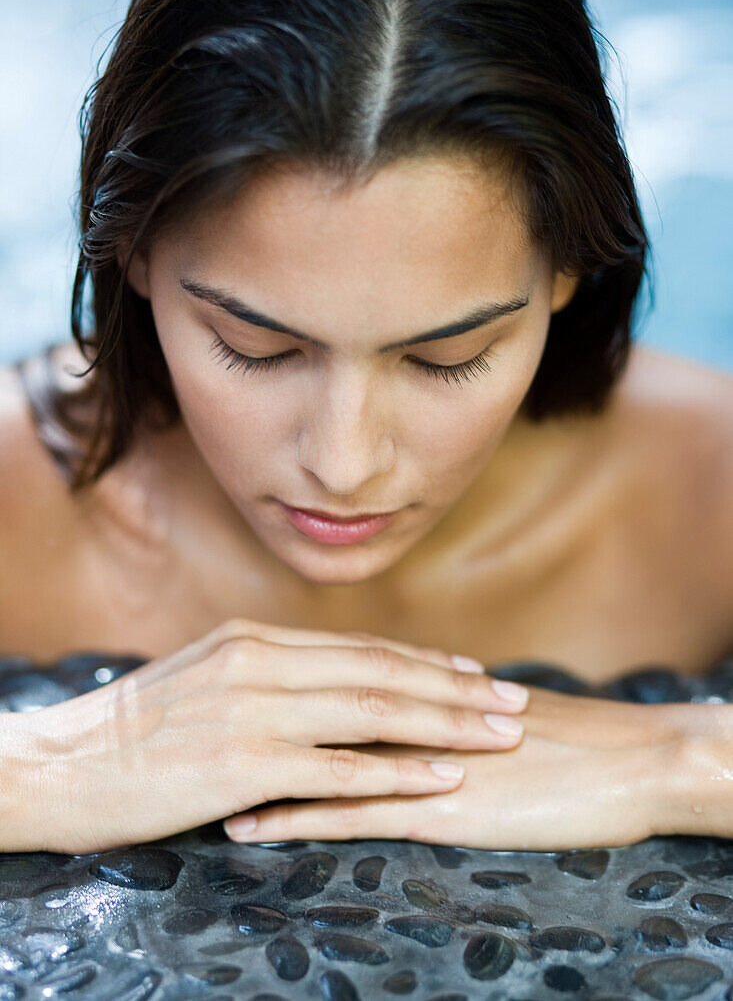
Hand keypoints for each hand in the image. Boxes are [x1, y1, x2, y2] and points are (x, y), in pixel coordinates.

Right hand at [7, 618, 528, 853]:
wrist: (64, 765)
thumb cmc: (134, 732)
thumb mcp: (203, 679)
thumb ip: (263, 674)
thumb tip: (316, 682)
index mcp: (255, 639)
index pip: (360, 647)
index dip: (424, 661)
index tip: (474, 672)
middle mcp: (262, 661)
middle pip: (382, 671)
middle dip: (457, 687)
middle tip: (515, 701)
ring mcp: (255, 709)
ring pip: (374, 710)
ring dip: (447, 723)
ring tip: (502, 735)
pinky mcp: (246, 762)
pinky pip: (340, 769)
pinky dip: (399, 772)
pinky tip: (442, 778)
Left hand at [224, 687, 682, 849]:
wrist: (628, 759)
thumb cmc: (565, 738)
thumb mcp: (483, 711)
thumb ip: (434, 706)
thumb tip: (396, 702)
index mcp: (416, 686)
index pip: (325, 674)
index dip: (266, 681)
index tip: (215, 688)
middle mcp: (406, 713)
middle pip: (303, 706)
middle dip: (239, 714)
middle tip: (180, 721)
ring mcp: (416, 757)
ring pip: (311, 755)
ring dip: (245, 765)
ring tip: (189, 775)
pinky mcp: (434, 805)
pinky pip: (347, 810)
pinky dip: (290, 816)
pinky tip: (247, 825)